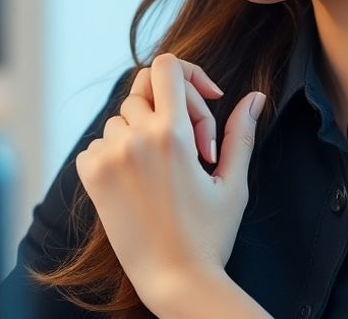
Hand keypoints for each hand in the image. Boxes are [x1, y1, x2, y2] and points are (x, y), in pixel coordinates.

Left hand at [76, 53, 265, 310]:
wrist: (174, 280)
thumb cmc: (210, 235)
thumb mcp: (233, 183)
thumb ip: (240, 133)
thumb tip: (255, 97)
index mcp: (174, 134)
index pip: (166, 67)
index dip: (189, 74)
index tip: (207, 101)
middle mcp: (136, 138)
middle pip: (144, 89)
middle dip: (172, 109)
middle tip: (192, 149)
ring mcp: (109, 156)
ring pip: (123, 117)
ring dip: (144, 132)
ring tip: (167, 171)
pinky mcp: (91, 175)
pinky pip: (99, 142)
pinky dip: (118, 152)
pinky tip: (140, 180)